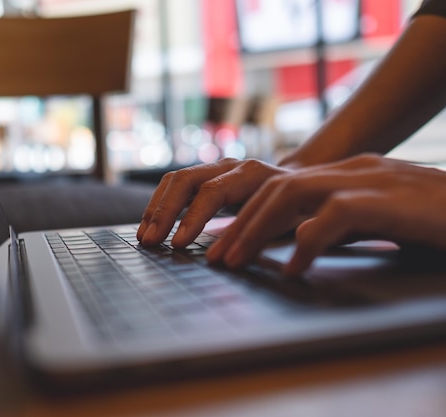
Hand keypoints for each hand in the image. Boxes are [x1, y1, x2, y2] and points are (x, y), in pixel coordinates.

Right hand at [137, 158, 289, 246]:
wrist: (300, 181)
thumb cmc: (298, 206)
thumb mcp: (292, 218)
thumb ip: (267, 233)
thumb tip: (234, 257)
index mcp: (251, 174)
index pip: (213, 192)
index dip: (193, 218)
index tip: (178, 245)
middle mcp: (229, 166)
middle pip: (185, 180)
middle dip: (164, 212)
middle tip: (151, 242)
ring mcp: (214, 168)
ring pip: (175, 181)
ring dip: (155, 209)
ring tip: (144, 237)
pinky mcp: (204, 177)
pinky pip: (174, 187)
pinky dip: (159, 206)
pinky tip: (150, 228)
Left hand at [205, 154, 445, 274]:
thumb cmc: (439, 221)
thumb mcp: (380, 218)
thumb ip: (342, 223)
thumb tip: (300, 244)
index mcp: (347, 173)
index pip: (282, 186)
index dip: (248, 214)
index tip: (225, 243)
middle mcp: (351, 169)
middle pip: (275, 187)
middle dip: (239, 222)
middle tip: (216, 256)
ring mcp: (368, 179)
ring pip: (291, 194)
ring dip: (257, 229)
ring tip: (235, 261)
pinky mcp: (386, 199)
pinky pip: (331, 216)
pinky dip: (305, 243)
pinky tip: (292, 269)